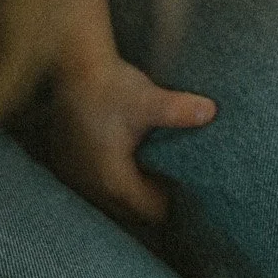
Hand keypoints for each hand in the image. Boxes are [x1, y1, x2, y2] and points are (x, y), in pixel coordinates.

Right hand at [45, 0, 213, 222]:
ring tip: (150, 168)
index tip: (186, 184)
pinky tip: (124, 157)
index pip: (151, 212)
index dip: (171, 202)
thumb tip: (212, 111)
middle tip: (172, 177)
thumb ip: (179, 111)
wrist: (71, 65)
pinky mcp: (66, 162)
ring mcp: (74, 177)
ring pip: (110, 199)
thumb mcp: (148, 100)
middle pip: (130, 210)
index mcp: (113, 181)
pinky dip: (111, 178)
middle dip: (150, 199)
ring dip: (129, 189)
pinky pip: (94, 184)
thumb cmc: (110, 85)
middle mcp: (90, 187)